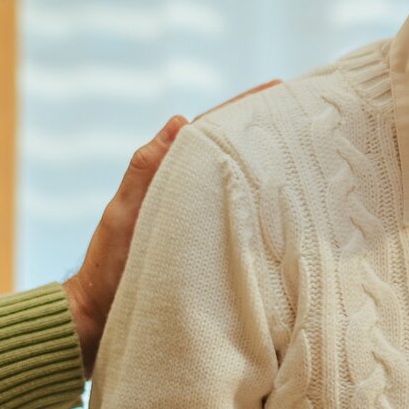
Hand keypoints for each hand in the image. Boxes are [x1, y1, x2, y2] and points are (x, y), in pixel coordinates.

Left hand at [62, 82, 280, 374]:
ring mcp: (201, 220)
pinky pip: (244, 218)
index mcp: (169, 175)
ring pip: (241, 183)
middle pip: (233, 152)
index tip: (280, 88)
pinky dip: (265, 205)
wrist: (98, 319)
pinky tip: (291, 205)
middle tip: (307, 115)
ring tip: (309, 152)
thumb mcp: (124, 214)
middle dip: (267, 132)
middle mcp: (188, 192)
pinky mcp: (210, 249)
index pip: (211, 130)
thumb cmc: (107, 268)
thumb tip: (180, 120)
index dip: (244, 109)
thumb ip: (146, 169)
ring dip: (270, 166)